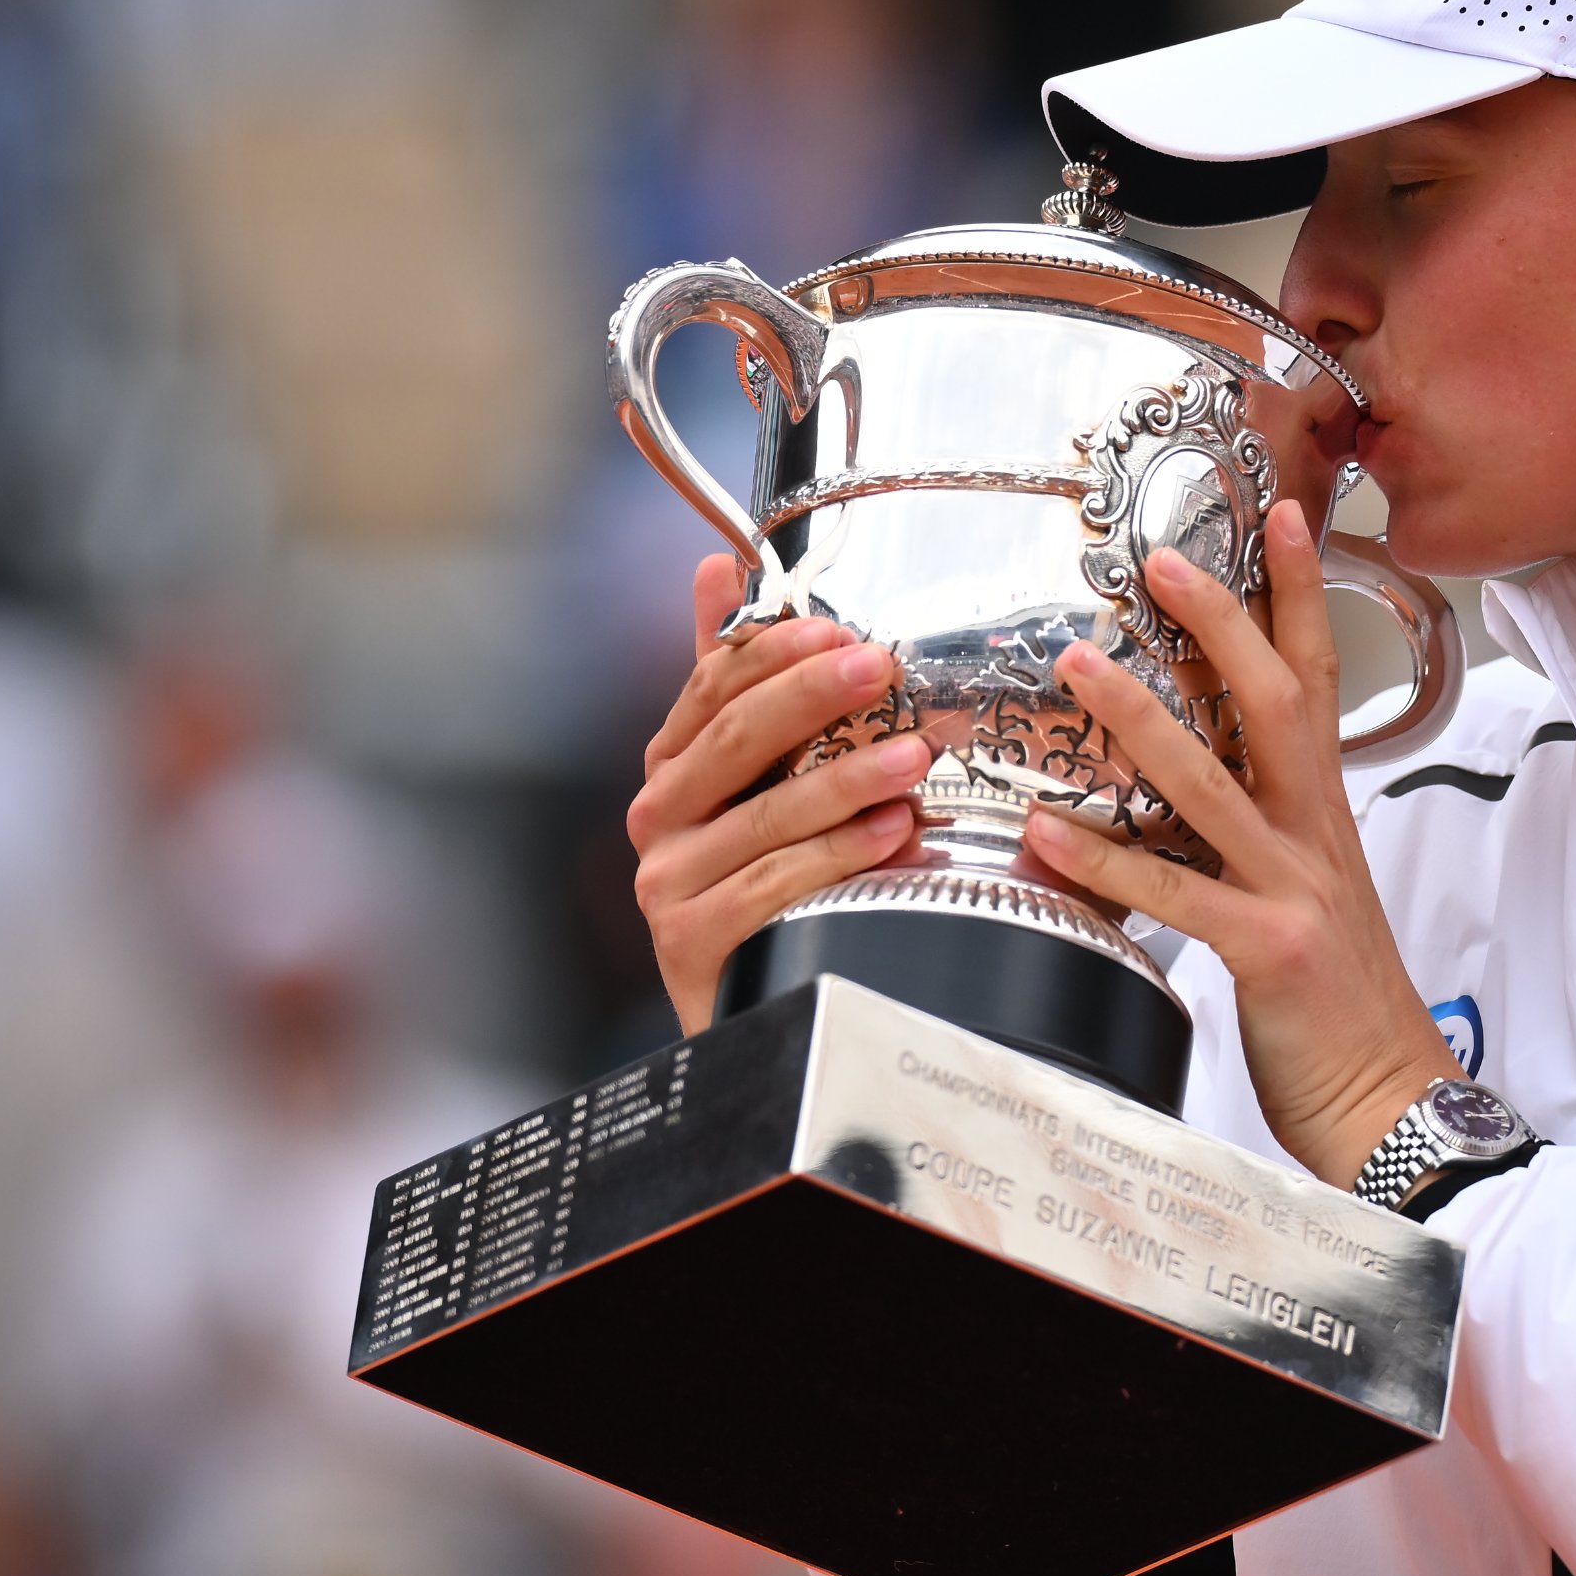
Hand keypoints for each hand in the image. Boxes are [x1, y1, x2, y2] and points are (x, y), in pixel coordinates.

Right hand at [630, 555, 928, 1033]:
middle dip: (812, 697)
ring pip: (765, 815)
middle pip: (735, 739)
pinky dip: (839, 856)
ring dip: (846, 780)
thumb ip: (731, 678)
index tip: (839, 631)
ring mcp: (669, 882)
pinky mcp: (690, 940)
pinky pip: (774, 885)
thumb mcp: (747, 776)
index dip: (774, 652)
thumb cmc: (757, 883)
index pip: (712, 687)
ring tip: (914, 756)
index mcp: (674, 766)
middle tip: (881, 668)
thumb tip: (713, 567)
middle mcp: (660, 817)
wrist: (751, 1009)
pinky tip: (894, 834)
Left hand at [1025, 502, 1458, 1187]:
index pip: (1316, 683)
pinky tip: (1048, 832)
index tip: (1283, 518)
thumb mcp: (1309, 906)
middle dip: (1222, 620)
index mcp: (1323, 820)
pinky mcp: (1269, 951)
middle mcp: (1314, 838)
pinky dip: (1109, 858)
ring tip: (1078, 664)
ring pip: (1213, 781)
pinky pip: (1177, 892)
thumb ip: (1260, 846)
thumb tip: (1197, 807)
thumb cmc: (1344, 1013)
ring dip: (1140, 716)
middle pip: (1273, 700)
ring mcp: (1294, 890)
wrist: (1395, 1106)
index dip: (1301, 598)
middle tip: (1162, 557)